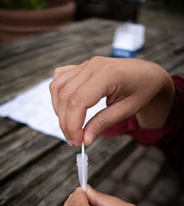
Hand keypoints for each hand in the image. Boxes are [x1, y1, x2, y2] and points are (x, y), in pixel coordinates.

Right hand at [50, 57, 174, 145]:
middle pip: (65, 96)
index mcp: (107, 74)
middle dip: (65, 122)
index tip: (77, 141)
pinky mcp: (81, 67)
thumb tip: (85, 138)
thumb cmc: (142, 89)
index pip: (78, 101)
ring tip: (70, 127)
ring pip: (58, 87)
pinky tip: (66, 108)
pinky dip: (58, 96)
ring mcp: (85, 65)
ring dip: (59, 110)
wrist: (147, 73)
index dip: (73, 124)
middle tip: (73, 140)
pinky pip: (60, 79)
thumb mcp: (127, 109)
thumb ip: (104, 122)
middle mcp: (92, 66)